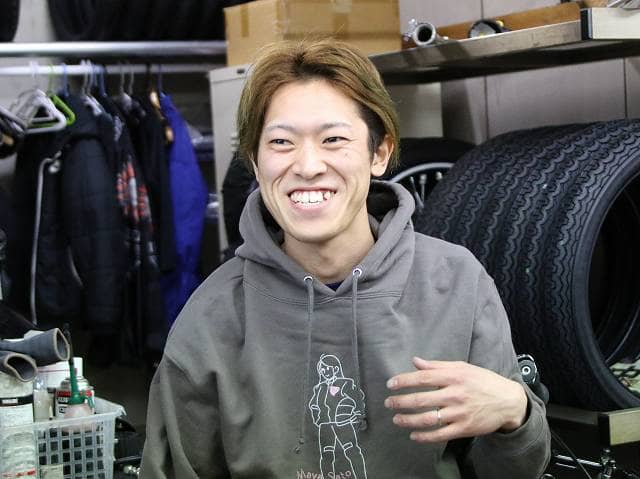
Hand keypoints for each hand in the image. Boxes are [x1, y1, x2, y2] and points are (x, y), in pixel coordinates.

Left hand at [384, 357, 527, 442]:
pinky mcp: (465, 428)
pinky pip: (441, 434)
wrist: (508, 401)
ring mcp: (460, 413)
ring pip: (428, 419)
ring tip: (396, 419)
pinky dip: (425, 436)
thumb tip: (415, 361)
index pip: (422, 378)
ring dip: (408, 420)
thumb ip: (437, 366)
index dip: (404, 381)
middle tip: (388, 403)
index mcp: (454, 377)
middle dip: (401, 402)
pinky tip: (413, 435)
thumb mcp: (462, 367)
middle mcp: (455, 394)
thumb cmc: (482, 381)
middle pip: (422, 399)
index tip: (390, 384)